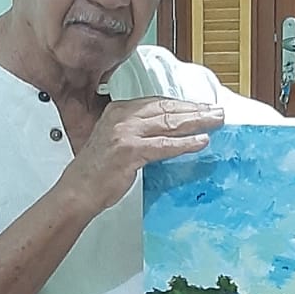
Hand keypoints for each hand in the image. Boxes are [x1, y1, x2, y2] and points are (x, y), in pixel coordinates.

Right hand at [62, 97, 224, 213]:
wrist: (78, 190)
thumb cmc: (97, 171)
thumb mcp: (116, 141)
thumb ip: (138, 131)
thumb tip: (168, 131)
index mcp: (118, 111)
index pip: (157, 103)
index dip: (183, 104)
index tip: (201, 106)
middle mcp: (122, 117)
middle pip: (166, 109)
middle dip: (195, 110)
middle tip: (216, 111)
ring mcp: (125, 133)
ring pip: (169, 123)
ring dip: (196, 122)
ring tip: (215, 122)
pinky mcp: (130, 151)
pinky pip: (164, 145)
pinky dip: (185, 144)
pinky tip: (201, 142)